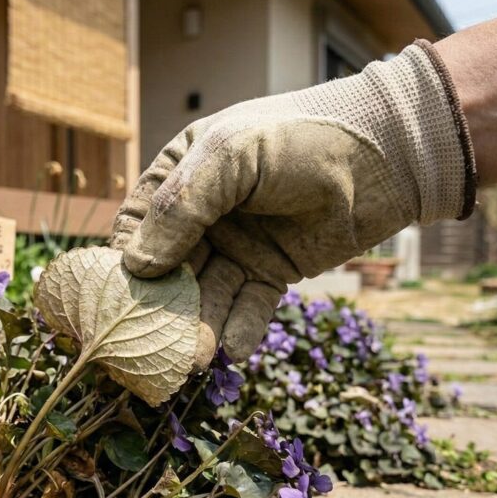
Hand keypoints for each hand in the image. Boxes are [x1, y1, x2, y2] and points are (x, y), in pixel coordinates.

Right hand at [110, 41, 474, 367]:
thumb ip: (181, 207)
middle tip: (152, 345)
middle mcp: (203, 216)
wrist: (385, 153)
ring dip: (200, 327)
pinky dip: (241, 328)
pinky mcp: (273, 271)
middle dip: (161, 308)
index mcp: (181, 176)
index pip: (135, 227)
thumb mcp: (229, 157)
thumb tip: (135, 265)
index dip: (121, 264)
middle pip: (168, 270)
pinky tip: (234, 349)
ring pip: (208, 294)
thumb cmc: (299, 138)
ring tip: (194, 359)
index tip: (112, 301)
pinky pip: (249, 306)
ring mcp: (237, 245)